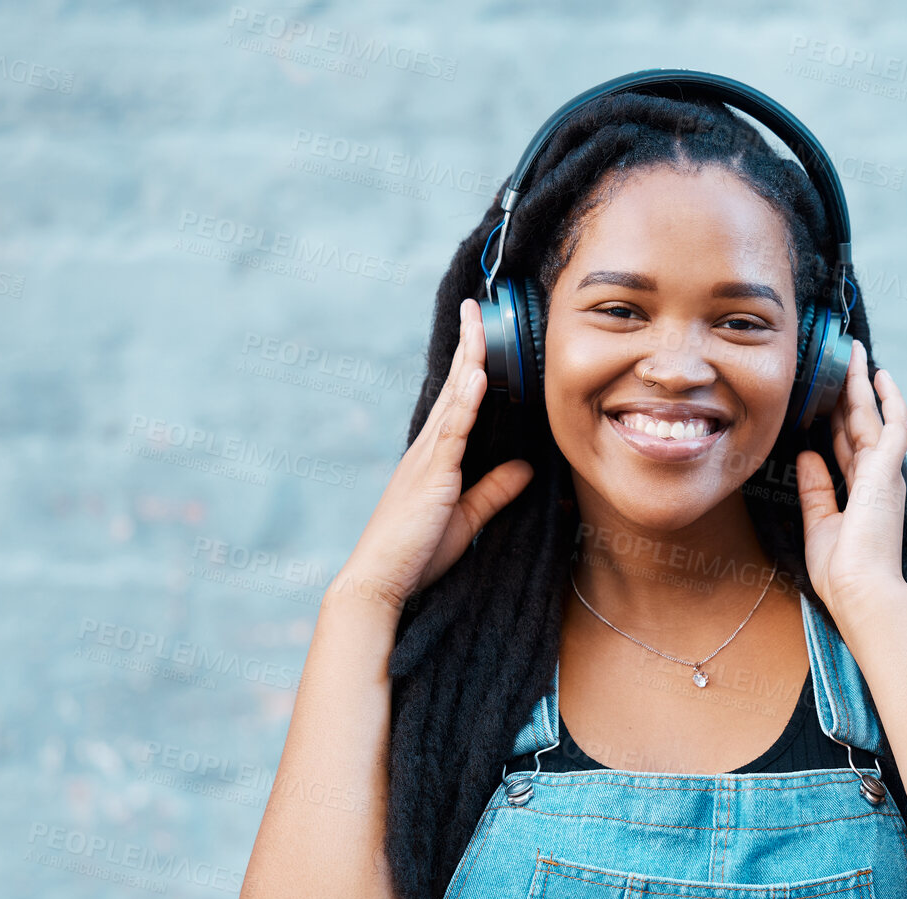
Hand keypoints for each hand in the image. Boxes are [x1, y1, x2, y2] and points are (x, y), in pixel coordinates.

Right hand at [337, 298, 533, 609]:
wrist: (381, 582)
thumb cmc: (417, 554)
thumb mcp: (467, 518)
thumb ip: (495, 491)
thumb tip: (525, 467)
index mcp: (436, 456)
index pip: (459, 401)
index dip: (472, 366)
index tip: (481, 333)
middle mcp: (428, 448)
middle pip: (454, 387)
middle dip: (468, 345)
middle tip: (476, 306)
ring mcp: (427, 459)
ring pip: (453, 399)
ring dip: (470, 359)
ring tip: (480, 323)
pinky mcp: (431, 476)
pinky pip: (452, 431)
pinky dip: (466, 401)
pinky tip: (478, 375)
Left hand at [795, 340, 906, 618]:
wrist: (861, 592)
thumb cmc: (842, 571)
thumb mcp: (819, 522)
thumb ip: (814, 488)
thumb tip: (806, 454)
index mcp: (861, 494)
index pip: (846, 446)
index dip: (837, 418)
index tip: (825, 394)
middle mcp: (877, 479)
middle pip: (859, 424)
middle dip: (849, 392)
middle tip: (841, 359)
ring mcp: (885, 473)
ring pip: (873, 417)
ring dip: (862, 385)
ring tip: (854, 354)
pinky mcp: (888, 471)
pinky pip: (895, 425)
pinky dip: (890, 399)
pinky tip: (879, 376)